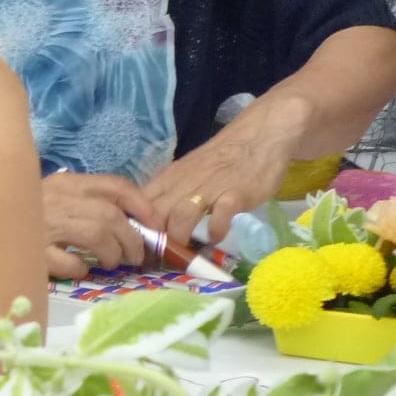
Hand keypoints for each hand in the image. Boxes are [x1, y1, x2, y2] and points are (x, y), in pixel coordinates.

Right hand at [40, 171, 155, 279]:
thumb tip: (126, 223)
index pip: (116, 186)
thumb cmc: (21, 214)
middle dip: (131, 239)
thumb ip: (82, 202)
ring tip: (111, 263)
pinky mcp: (34, 253)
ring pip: (96, 234)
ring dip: (112, 253)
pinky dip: (80, 269)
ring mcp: (44, 226)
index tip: (155, 227)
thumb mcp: (52, 197)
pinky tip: (79, 270)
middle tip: (135, 256)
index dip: (144, 208)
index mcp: (65, 183)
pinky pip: (68, 262)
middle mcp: (57, 200)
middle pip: (111, 214)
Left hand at [140, 109, 302, 246]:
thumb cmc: (221, 158)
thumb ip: (169, 195)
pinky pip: (221, 215)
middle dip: (153, 242)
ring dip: (179, 238)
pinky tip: (217, 238)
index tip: (136, 250)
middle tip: (157, 261)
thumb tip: (151, 225)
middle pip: (156, 215)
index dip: (135, 230)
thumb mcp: (186, 173)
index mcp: (169, 178)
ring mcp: (211, 187)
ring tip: (184, 254)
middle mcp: (184, 183)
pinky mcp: (236, 192)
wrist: (261, 134)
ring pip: (181, 216)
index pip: (139, 205)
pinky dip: (216, 230)